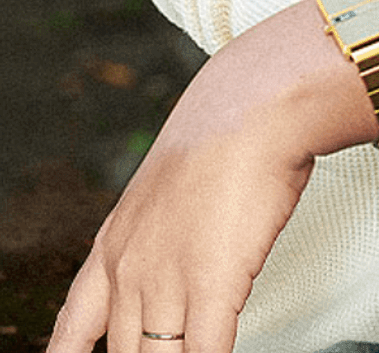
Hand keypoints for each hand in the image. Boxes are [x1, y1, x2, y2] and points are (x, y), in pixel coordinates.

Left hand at [49, 0, 374, 352]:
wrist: (252, 105)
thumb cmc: (223, 136)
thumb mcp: (164, 188)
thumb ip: (159, 237)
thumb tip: (179, 263)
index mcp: (113, 246)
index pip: (72, 331)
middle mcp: (129, 270)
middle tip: (169, 351)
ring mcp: (166, 281)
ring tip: (195, 351)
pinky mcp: (211, 286)